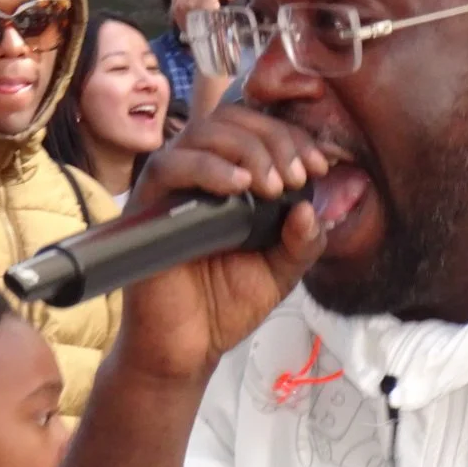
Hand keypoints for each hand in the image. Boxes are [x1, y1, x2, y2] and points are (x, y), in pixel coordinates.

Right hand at [116, 105, 329, 386]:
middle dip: (274, 139)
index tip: (319, 165)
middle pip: (233, 118)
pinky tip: (238, 188)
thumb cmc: (227, 304)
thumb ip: (304, 241)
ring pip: (203, 131)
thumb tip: (312, 209)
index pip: (260, 129)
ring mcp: (173, 186)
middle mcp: (201, 174)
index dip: (293, 138)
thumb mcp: (282, 270)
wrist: (188, 347)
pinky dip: (208, 168)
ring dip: (247, 149)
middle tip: (296, 176)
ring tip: (272, 185)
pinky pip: (170, 165)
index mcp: (234, 179)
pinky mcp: (148, 204)